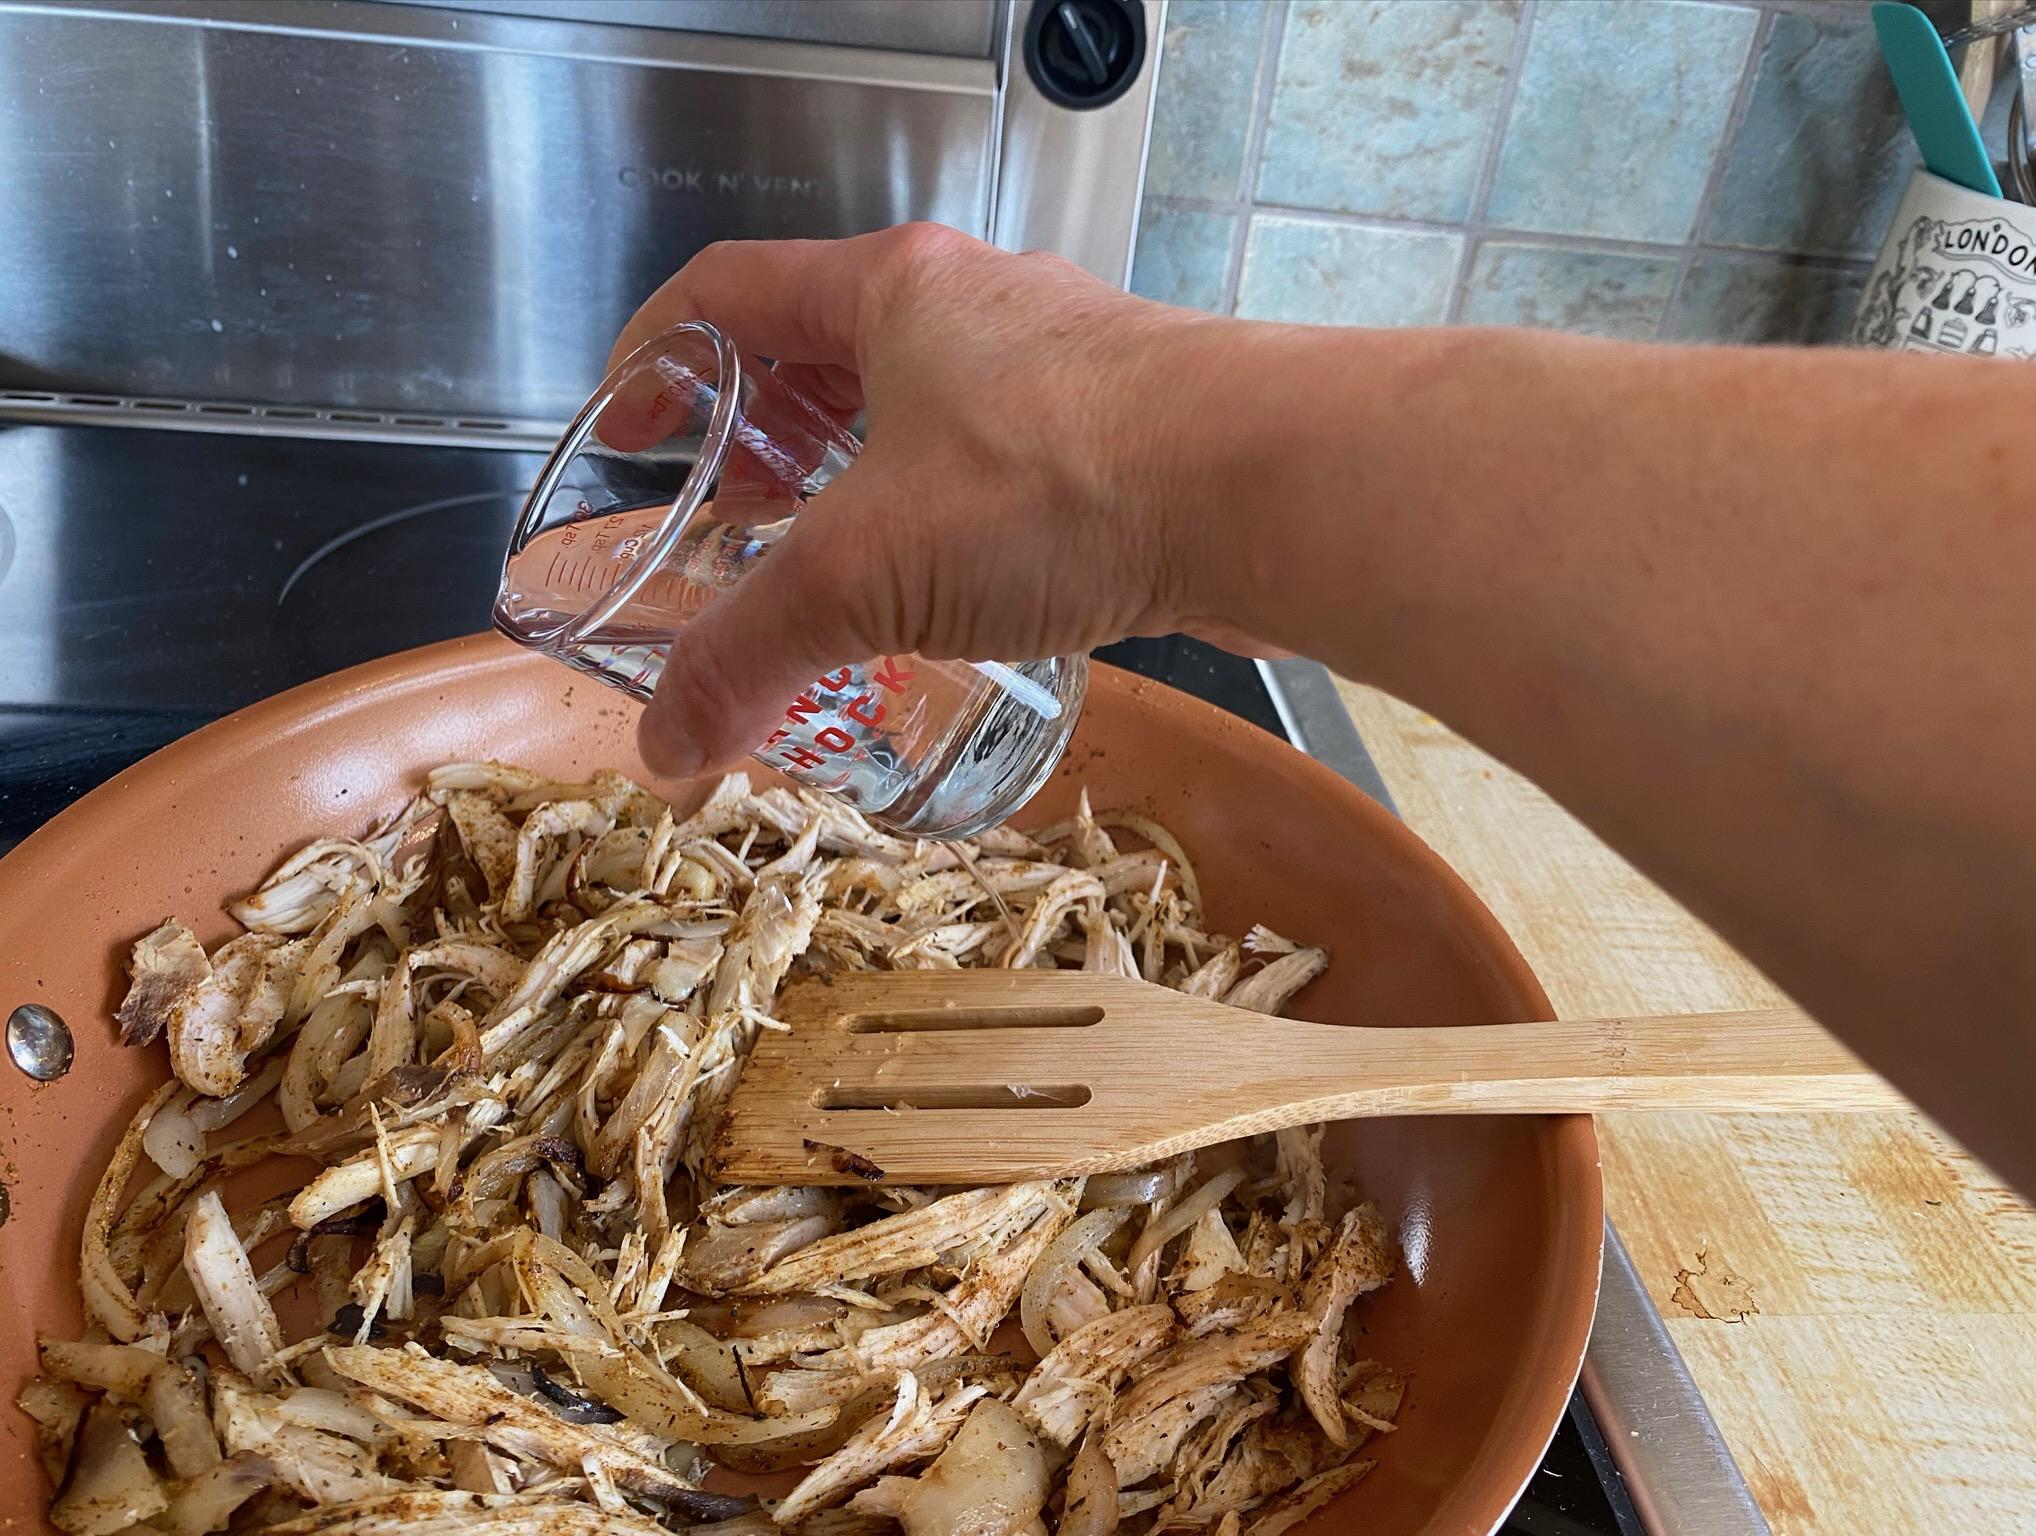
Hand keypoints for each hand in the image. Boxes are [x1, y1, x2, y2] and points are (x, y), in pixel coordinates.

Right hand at [606, 225, 1262, 777]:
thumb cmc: (1059, 483)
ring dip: (868, 476)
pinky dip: (955, 515)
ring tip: (834, 562)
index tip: (624, 422)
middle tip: (726, 511)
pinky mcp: (1132, 434)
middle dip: (764, 429)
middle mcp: (978, 306)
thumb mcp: (863, 571)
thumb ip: (751, 652)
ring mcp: (1065, 365)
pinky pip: (1008, 463)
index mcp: (890, 291)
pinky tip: (955, 592)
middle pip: (829, 347)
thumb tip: (664, 744)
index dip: (655, 353)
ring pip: (929, 408)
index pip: (729, 290)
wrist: (1271, 490)